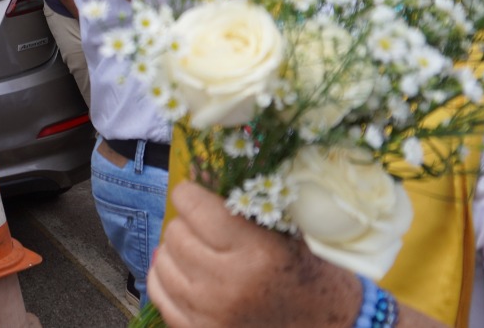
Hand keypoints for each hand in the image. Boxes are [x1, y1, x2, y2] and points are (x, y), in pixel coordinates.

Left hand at [149, 181, 361, 327]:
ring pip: (163, 259)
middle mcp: (228, 284)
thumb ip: (241, 201)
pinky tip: (185, 272)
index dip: (191, 193)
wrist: (325, 327)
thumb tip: (193, 170)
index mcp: (255, 252)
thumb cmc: (305, 273)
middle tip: (206, 230)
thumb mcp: (284, 230)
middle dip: (187, 224)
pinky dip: (166, 277)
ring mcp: (209, 313)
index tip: (197, 195)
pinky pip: (159, 292)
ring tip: (200, 252)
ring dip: (176, 251)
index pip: (193, 205)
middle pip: (176, 231)